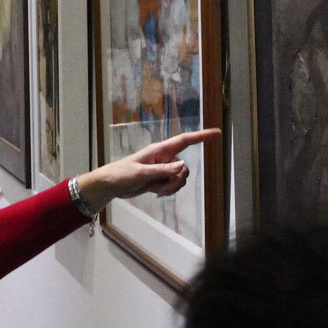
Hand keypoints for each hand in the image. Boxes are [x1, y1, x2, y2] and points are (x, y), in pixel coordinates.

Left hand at [76, 128, 220, 209]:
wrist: (111, 185)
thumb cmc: (122, 174)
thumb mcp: (141, 173)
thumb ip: (162, 170)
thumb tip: (183, 166)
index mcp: (160, 150)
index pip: (185, 141)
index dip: (202, 136)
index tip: (217, 133)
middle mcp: (164, 158)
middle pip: (184, 169)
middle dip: (176, 181)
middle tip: (160, 187)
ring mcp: (163, 169)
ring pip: (180, 179)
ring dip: (171, 188)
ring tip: (154, 190)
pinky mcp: (160, 179)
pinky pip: (173, 186)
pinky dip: (167, 191)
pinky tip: (155, 193)